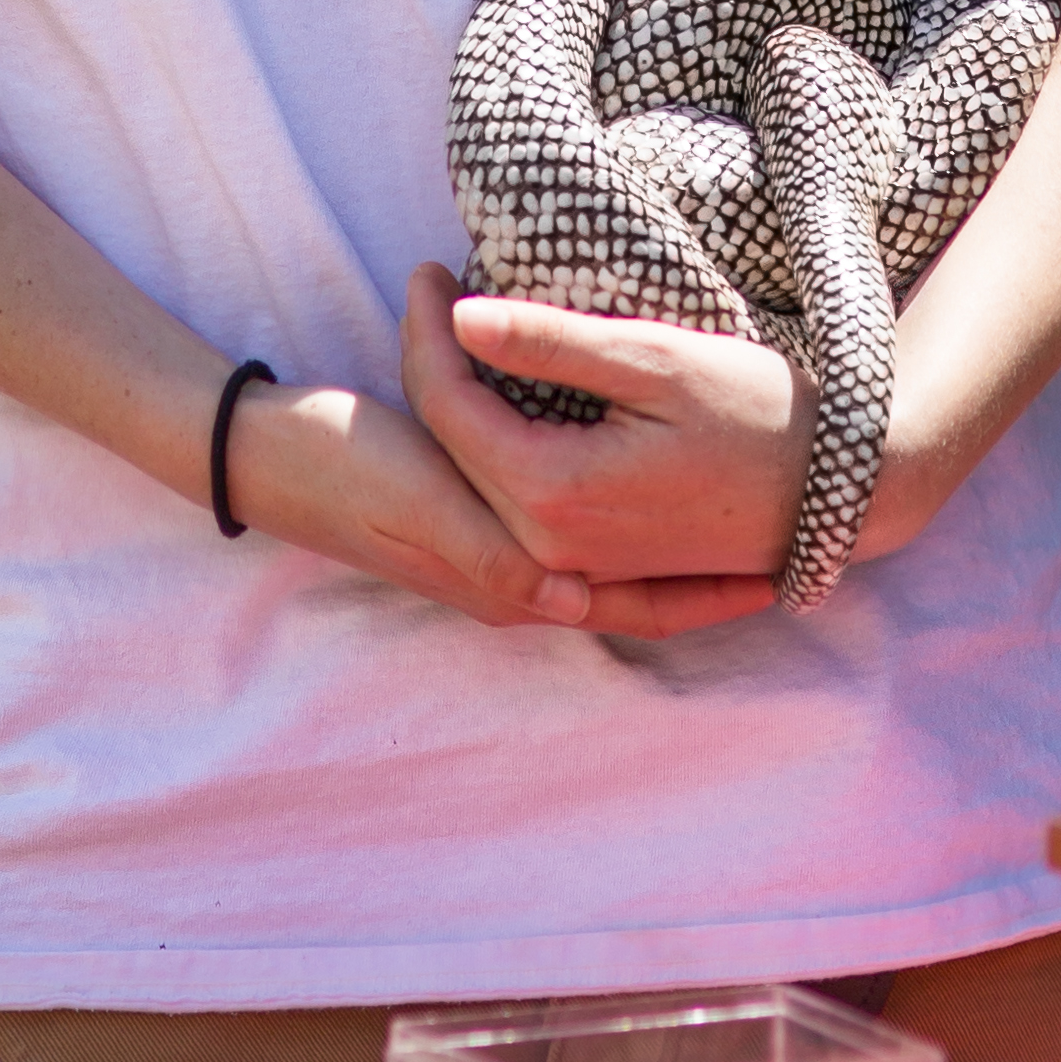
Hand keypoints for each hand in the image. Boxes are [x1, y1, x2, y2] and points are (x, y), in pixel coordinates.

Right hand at [220, 372, 773, 641]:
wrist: (277, 452)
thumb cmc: (353, 468)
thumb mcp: (429, 505)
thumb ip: (495, 554)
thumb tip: (571, 597)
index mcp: (510, 584)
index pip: (632, 608)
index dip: (704, 596)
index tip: (778, 575)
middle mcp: (513, 584)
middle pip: (634, 596)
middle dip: (704, 584)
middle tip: (783, 562)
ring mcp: (496, 557)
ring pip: (612, 570)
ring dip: (669, 559)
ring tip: (734, 532)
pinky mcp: (480, 522)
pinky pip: (578, 537)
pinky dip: (626, 534)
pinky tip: (646, 500)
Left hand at [397, 267, 801, 616]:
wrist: (839, 491)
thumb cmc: (759, 411)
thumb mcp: (656, 361)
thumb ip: (554, 342)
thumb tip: (460, 316)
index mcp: (554, 493)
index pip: (449, 406)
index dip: (427, 330)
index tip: (429, 269)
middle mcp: (551, 547)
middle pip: (453, 448)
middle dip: (430, 363)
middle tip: (432, 290)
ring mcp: (574, 565)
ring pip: (478, 479)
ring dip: (455, 407)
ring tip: (456, 334)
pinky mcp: (598, 566)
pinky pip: (513, 506)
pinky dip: (488, 451)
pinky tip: (496, 399)